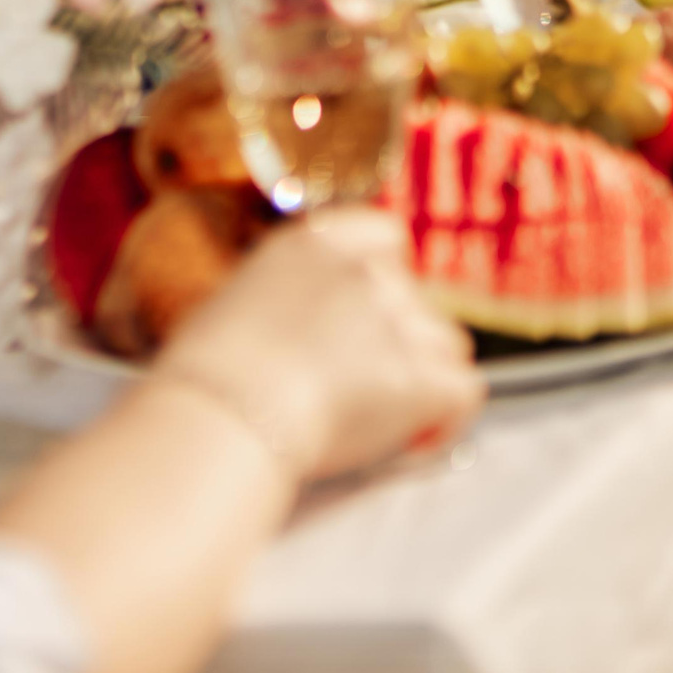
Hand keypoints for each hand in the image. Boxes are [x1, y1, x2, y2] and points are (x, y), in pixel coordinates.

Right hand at [153, 208, 482, 483]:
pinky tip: (413, 438)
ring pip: (445, 345)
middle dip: (399, 341)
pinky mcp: (424, 377)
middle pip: (415, 299)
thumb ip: (283, 301)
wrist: (229, 410)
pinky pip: (464, 391)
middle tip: (360, 385)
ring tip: (382, 418)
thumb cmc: (209, 373)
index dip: (385, 276)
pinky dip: (446, 418)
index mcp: (312, 245)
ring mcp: (399, 321)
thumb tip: (290, 332)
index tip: (370, 311)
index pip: (383, 235)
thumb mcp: (235, 304)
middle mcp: (364, 272)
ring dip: (423, 378)